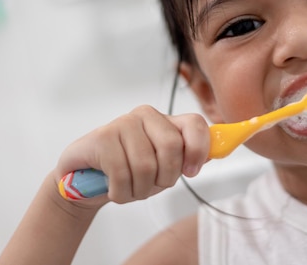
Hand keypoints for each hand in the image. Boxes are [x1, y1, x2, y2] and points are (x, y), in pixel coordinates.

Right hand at [56, 105, 209, 203]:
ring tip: (129, 188)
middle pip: (171, 148)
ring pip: (146, 166)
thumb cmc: (129, 171)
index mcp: (165, 121)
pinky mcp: (102, 137)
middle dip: (164, 178)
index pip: (194, 124)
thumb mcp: (163, 167)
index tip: (191, 172)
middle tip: (151, 185)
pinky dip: (120, 192)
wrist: (86, 179)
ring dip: (138, 190)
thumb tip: (220, 149)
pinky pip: (121, 173)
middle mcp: (145, 115)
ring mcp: (122, 123)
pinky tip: (113, 189)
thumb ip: (189, 156)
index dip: (198, 150)